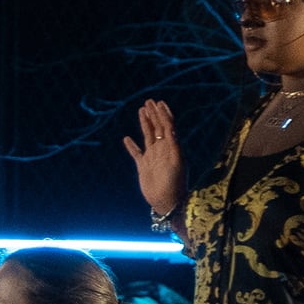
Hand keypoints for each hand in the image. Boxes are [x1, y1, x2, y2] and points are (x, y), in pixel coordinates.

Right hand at [122, 99, 183, 215]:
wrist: (167, 202)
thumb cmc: (175, 184)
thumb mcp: (176, 163)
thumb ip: (174, 146)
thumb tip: (172, 129)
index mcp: (172, 147)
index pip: (167, 126)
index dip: (163, 114)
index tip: (158, 103)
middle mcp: (163, 149)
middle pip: (158, 127)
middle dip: (154, 114)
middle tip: (149, 101)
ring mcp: (152, 157)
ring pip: (148, 136)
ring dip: (145, 123)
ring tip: (141, 111)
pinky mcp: (143, 166)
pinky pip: (136, 153)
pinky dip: (131, 146)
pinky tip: (126, 138)